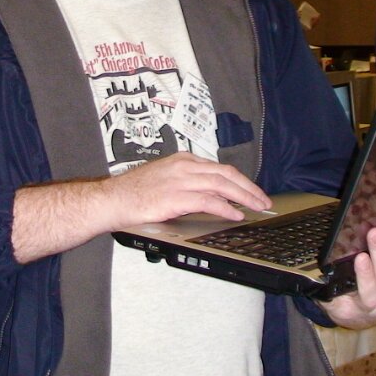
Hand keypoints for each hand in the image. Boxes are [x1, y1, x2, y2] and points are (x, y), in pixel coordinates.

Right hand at [99, 152, 270, 227]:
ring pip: (222, 185)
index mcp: (182, 160)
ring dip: (244, 197)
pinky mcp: (176, 197)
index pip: (219, 168)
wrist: (112, 199)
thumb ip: (186, 183)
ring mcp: (180, 181)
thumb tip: (209, 196)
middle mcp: (184, 167)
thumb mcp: (164, 179)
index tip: (251, 190)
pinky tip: (236, 214)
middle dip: (248, 187)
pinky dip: (226, 207)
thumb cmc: (133, 193)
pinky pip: (209, 201)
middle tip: (263, 199)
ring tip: (256, 207)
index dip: (239, 180)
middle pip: (226, 174)